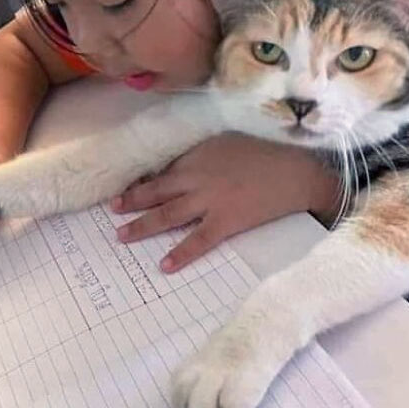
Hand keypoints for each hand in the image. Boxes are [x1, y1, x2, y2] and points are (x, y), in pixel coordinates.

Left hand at [110, 132, 338, 272]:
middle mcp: (196, 177)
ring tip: (121, 236)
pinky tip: (164, 266)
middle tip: (112, 210)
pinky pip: (198, 241)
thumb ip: (203, 153)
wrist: (296, 169)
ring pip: (167, 215)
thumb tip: (183, 164)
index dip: (143, 181)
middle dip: (132, 202)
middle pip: (156, 192)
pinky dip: (181, 254)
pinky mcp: (226, 221)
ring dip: (142, 226)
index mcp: (197, 156)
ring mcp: (209, 201)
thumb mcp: (228, 141)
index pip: (162, 170)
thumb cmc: (265, 151)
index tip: (125, 188)